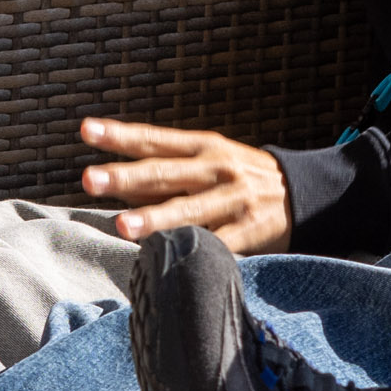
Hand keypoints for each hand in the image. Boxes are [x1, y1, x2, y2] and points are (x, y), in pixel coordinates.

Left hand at [74, 119, 289, 249]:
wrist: (304, 193)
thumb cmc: (240, 177)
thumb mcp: (210, 160)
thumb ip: (166, 171)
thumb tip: (112, 183)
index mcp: (202, 147)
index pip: (153, 139)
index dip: (119, 135)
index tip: (87, 130)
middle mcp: (215, 169)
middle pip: (164, 172)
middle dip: (125, 177)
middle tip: (89, 180)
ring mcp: (233, 199)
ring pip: (189, 210)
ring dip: (155, 219)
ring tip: (124, 226)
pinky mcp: (251, 230)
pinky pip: (219, 243)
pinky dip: (196, 250)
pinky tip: (171, 260)